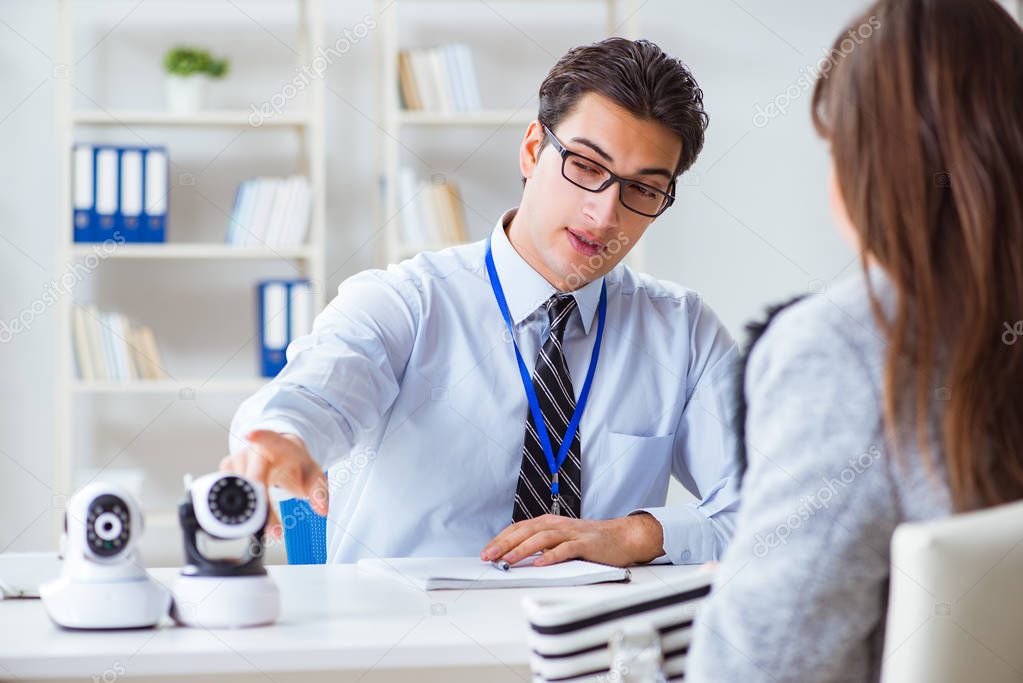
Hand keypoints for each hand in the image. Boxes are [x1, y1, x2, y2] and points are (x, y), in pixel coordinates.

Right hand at [219, 429, 327, 538]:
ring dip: (253, 513)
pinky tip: (256, 521)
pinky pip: (229, 492)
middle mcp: (253, 450)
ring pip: (238, 488)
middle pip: (252, 476)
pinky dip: (243, 511)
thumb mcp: (313, 473)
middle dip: (260, 503)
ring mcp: (238, 461)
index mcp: (276, 445)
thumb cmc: (295, 462)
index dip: (258, 436)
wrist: (281, 456)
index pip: (266, 437)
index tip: (251, 436)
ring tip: (272, 528)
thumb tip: (323, 509)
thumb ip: (319, 490)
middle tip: (274, 528)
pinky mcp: (228, 472)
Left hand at [480, 512, 664, 567]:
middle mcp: (558, 525)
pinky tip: (539, 563)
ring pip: (542, 539)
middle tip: (489, 556)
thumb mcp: (562, 538)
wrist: (622, 536)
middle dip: (505, 544)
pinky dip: (551, 556)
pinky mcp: (585, 544)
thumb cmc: (590, 541)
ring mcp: (571, 534)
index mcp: (549, 523)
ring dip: (522, 549)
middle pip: (526, 531)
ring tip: (508, 560)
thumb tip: (515, 556)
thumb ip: (542, 545)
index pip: (519, 528)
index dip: (501, 539)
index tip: (486, 552)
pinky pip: (566, 550)